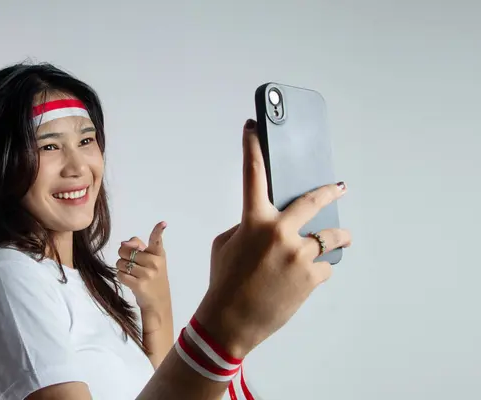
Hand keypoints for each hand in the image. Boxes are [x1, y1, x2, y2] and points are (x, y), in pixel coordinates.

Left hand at [116, 222, 171, 319]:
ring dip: (121, 267)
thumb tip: (123, 243)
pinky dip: (121, 276)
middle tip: (131, 262)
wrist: (158, 302)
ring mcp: (148, 274)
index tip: (163, 223)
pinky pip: (120, 274)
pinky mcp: (139, 285)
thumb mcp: (151, 260)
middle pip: (126, 250)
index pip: (157, 240)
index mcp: (159, 254)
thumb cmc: (152, 277)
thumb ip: (138, 247)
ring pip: (121, 263)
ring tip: (132, 273)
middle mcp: (155, 262)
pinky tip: (130, 280)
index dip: (158, 230)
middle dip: (123, 255)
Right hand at [195, 119, 351, 358]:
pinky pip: (325, 266)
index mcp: (254, 221)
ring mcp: (299, 254)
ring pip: (331, 237)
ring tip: (342, 237)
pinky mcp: (312, 277)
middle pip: (313, 200)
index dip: (252, 146)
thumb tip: (271, 225)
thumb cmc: (224, 281)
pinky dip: (318, 269)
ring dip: (338, 236)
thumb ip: (249, 227)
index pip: (252, 174)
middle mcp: (280, 232)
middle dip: (330, 191)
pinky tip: (305, 277)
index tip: (253, 128)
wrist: (231, 321)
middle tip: (340, 187)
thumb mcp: (227, 244)